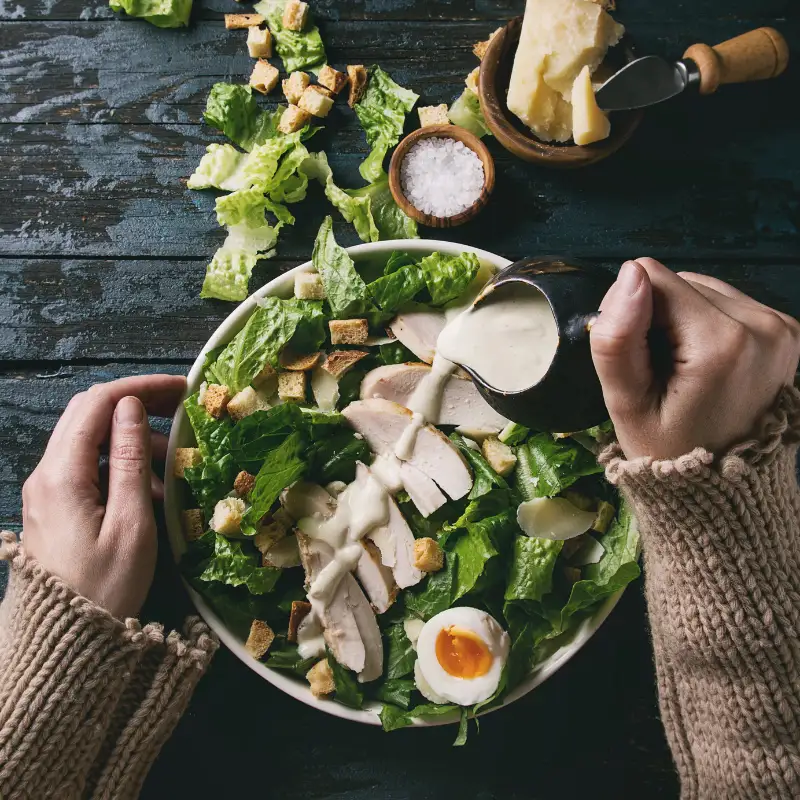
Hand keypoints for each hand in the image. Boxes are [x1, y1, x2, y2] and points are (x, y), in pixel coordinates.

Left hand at [22, 375, 185, 618]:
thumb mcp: (130, 524)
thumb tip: (132, 408)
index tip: (182, 388)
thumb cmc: (104, 587)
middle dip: (137, 405)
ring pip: (91, 441)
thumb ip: (129, 460)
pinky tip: (152, 491)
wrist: (65, 642)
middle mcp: (46, 473)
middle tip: (183, 410)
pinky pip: (89, 467)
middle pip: (89, 415)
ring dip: (133, 441)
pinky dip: (122, 466)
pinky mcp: (54, 505)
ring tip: (173, 466)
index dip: (140, 387)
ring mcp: (47, 489)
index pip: (97, 404)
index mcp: (62, 474)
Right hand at [590, 259, 799, 460]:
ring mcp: (781, 326)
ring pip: (702, 289)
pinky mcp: (786, 329)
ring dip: (681, 320)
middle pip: (680, 282)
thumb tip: (630, 273)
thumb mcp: (626, 405)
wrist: (725, 491)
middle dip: (658, 318)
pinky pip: (726, 302)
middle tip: (658, 372)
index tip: (636, 360)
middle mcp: (763, 325)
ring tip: (681, 371)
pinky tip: (703, 365)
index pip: (654, 279)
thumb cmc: (668, 453)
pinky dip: (705, 325)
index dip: (630, 314)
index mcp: (722, 343)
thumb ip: (619, 340)